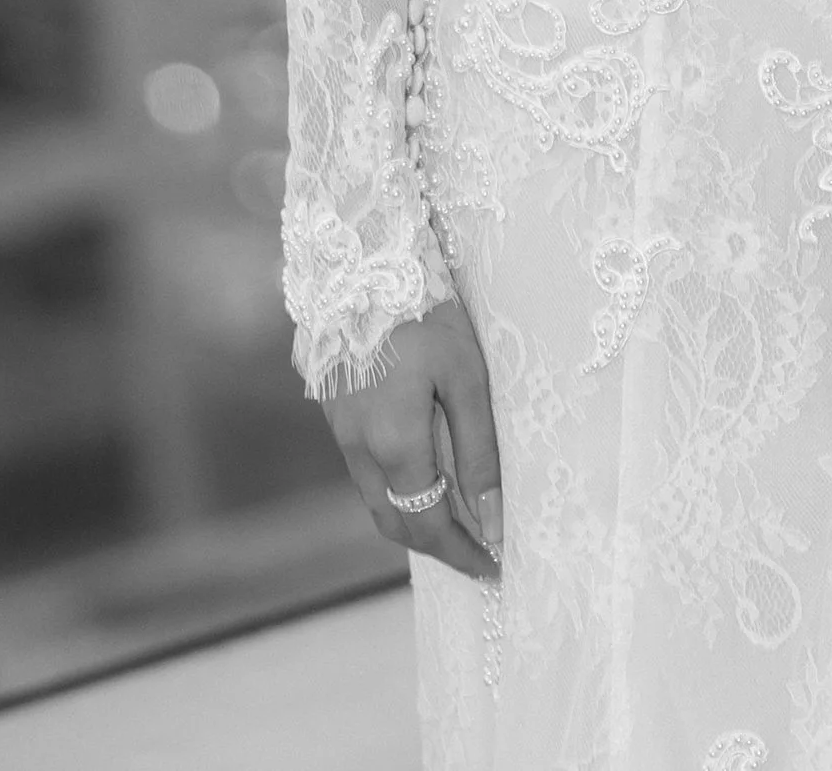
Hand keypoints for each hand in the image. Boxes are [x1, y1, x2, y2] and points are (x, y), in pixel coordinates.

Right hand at [320, 293, 502, 581]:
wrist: (363, 264)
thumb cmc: (426, 314)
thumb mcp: (465, 378)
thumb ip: (478, 452)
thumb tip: (492, 519)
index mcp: (394, 444)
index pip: (429, 526)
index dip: (463, 553)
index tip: (495, 567)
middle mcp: (359, 450)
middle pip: (396, 525)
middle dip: (438, 546)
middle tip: (479, 553)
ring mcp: (340, 434)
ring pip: (377, 502)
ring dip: (414, 520)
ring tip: (458, 520)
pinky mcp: (335, 416)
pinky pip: (366, 474)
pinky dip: (396, 491)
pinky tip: (424, 477)